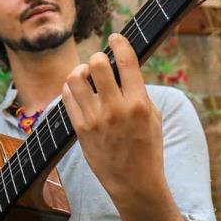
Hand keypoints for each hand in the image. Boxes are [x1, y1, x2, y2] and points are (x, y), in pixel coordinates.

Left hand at [61, 33, 166, 199]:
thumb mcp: (153, 117)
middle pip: (97, 65)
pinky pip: (67, 97)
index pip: (126, 61)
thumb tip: (121, 67)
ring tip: (86, 75)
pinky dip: (70, 87)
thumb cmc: (147, 148)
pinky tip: (78, 89)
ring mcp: (95, 119)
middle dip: (98, 58)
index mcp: (139, 103)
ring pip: (76, 79)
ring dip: (81, 71)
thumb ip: (137, 91)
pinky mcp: (80, 129)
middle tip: (100, 63)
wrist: (134, 183)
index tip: (115, 37)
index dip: (119, 42)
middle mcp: (116, 109)